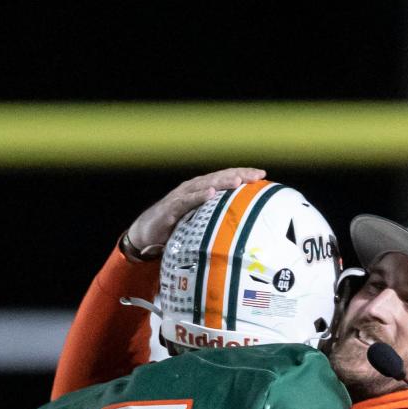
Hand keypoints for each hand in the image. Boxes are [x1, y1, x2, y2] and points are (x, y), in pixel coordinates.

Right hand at [124, 167, 266, 255]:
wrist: (145, 234)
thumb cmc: (175, 227)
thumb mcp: (200, 222)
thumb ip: (216, 219)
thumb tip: (241, 226)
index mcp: (202, 191)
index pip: (226, 179)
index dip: (243, 174)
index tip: (262, 175)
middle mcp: (193, 189)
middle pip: (219, 178)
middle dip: (238, 174)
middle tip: (257, 175)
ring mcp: (182, 197)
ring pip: (205, 185)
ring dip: (221, 182)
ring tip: (237, 180)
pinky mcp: (171, 209)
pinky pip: (187, 201)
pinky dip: (199, 197)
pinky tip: (210, 194)